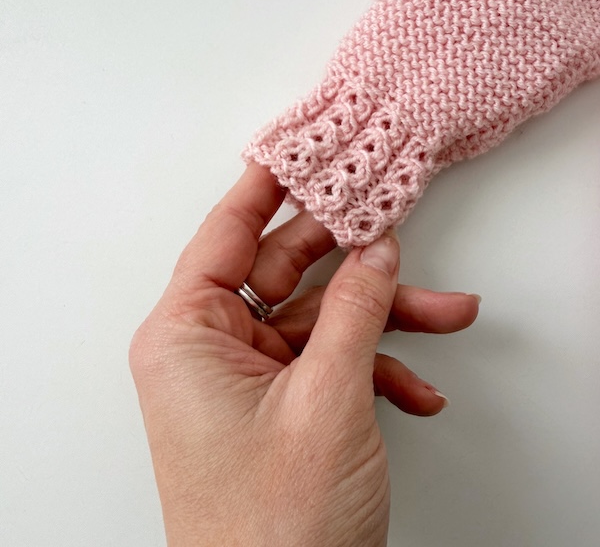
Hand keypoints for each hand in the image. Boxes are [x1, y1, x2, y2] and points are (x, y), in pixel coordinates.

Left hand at [130, 164, 478, 545]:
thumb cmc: (277, 527)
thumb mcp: (328, 398)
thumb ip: (355, 312)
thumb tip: (376, 251)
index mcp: (186, 336)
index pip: (226, 235)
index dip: (264, 187)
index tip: (296, 150)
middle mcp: (208, 352)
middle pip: (283, 274)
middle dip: (350, 259)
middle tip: (390, 221)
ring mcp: (244, 380)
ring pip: (317, 322)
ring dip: (381, 320)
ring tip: (445, 311)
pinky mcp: (276, 407)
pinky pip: (326, 365)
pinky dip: (374, 371)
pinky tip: (417, 388)